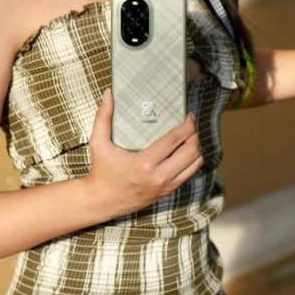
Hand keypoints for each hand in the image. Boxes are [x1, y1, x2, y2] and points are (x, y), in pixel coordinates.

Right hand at [86, 88, 203, 215]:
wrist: (103, 200)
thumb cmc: (102, 170)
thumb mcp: (98, 143)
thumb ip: (102, 116)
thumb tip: (109, 93)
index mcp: (144, 163)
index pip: (174, 141)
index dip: (186, 126)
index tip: (188, 115)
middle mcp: (158, 177)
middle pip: (191, 152)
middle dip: (194, 135)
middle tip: (190, 124)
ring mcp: (165, 186)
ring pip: (195, 165)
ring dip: (196, 148)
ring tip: (190, 136)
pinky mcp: (167, 191)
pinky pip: (189, 174)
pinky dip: (192, 161)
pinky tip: (185, 151)